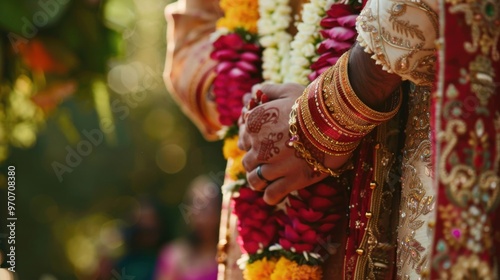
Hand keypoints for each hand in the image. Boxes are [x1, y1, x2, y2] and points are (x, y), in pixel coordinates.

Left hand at [238, 83, 338, 204]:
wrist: (335, 121)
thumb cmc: (312, 102)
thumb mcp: (288, 89)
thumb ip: (268, 90)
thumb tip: (256, 90)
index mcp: (254, 124)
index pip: (243, 139)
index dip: (252, 142)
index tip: (262, 143)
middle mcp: (258, 147)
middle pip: (248, 161)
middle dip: (256, 162)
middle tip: (269, 160)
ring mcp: (273, 166)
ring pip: (255, 181)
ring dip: (259, 181)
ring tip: (268, 179)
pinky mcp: (290, 181)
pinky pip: (271, 195)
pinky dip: (270, 196)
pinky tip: (275, 193)